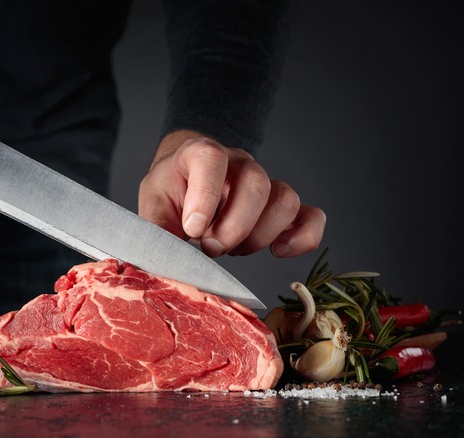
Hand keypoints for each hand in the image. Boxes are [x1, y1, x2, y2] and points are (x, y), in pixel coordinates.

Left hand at [138, 131, 325, 257]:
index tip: (192, 229)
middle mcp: (238, 163)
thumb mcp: (153, 205)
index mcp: (200, 154)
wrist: (186, 180)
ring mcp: (265, 182)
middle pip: (256, 183)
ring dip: (260, 235)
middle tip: (210, 247)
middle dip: (234, 227)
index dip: (205, 195)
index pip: (211, 158)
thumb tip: (160, 263)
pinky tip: (279, 250)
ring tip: (232, 250)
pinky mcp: (281, 208)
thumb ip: (156, 230)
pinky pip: (310, 216)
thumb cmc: (171, 191)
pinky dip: (302, 237)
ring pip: (285, 200)